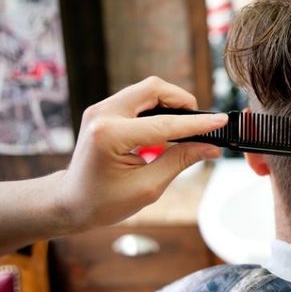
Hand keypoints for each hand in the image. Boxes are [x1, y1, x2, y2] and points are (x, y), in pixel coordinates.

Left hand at [55, 76, 226, 231]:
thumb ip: (180, 161)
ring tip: (183, 127)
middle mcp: (103, 115)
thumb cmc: (102, 201)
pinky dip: (158, 107)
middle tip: (199, 122)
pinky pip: (138, 98)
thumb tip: (210, 147)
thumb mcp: (148, 187)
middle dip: (182, 100)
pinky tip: (165, 128)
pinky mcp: (104, 110)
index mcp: (110, 136)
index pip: (164, 123)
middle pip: (154, 88)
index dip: (197, 123)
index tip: (219, 121)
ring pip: (147, 89)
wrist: (69, 202)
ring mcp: (101, 109)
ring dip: (170, 103)